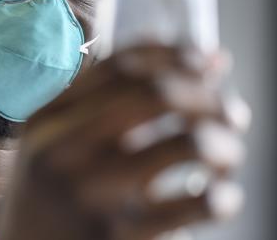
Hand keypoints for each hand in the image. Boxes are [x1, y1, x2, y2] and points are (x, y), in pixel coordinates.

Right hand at [0, 45, 250, 239]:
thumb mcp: (59, 141)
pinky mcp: (118, 237)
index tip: (206, 63)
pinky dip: (224, 195)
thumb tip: (212, 59)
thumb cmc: (51, 195)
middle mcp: (64, 149)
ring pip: (189, 142)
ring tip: (226, 154)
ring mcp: (91, 194)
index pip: (122, 65)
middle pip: (158, 92)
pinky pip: (199, 204)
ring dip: (225, 143)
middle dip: (208, 96)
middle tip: (229, 113)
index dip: (176, 55)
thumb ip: (117, 99)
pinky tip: (217, 196)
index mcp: (47, 119)